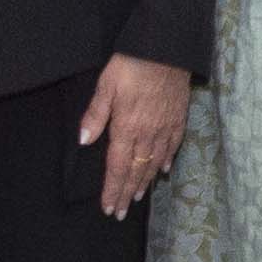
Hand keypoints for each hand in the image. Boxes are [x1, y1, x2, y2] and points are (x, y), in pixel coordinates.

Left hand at [77, 54, 194, 216]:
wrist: (167, 49)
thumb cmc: (132, 64)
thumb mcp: (106, 85)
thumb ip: (96, 115)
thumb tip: (83, 141)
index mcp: (126, 128)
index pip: (118, 167)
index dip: (112, 189)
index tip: (108, 208)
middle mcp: (147, 134)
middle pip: (136, 170)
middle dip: (126, 193)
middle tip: (120, 212)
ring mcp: (165, 128)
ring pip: (153, 162)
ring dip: (144, 181)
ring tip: (137, 196)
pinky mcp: (178, 119)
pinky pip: (172, 146)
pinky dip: (165, 161)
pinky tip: (162, 170)